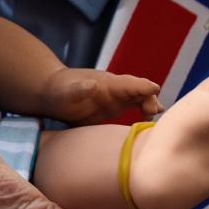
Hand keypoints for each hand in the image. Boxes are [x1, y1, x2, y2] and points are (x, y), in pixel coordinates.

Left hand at [37, 65, 163, 124]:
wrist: (52, 91)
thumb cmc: (59, 90)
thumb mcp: (67, 91)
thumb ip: (79, 89)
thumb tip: (93, 86)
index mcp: (107, 83)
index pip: (131, 83)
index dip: (144, 87)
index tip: (155, 92)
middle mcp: (116, 89)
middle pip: (141, 91)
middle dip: (150, 100)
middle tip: (152, 114)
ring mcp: (116, 97)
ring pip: (140, 99)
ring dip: (150, 106)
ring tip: (157, 120)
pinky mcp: (113, 107)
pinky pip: (134, 106)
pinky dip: (144, 113)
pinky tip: (148, 125)